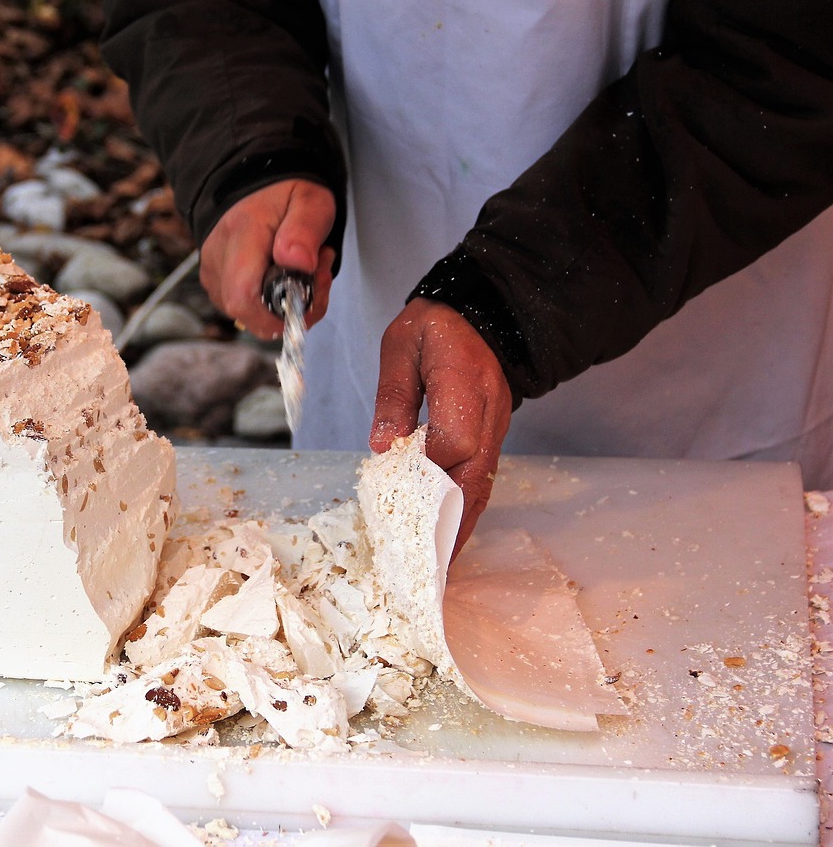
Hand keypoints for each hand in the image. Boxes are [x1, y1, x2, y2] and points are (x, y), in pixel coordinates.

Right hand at [199, 179, 336, 337]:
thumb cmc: (285, 193)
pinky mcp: (214, 281)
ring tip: (302, 270)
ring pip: (248, 315)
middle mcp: (218, 256)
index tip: (309, 296)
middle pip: (247, 312)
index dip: (277, 315)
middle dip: (289, 309)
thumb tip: (297, 263)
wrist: (253, 184)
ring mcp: (212, 271)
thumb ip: (305, 230)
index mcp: (242, 233)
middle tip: (315, 277)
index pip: (243, 296)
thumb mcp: (311, 201)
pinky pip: (244, 308)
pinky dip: (270, 302)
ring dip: (283, 305)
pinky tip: (283, 276)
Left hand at [370, 297, 512, 554]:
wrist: (483, 314)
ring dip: (461, 526)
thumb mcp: (402, 347)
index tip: (399, 496)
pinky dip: (465, 511)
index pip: (452, 442)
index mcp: (464, 384)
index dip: (427, 473)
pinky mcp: (491, 438)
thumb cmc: (436, 328)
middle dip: (451, 524)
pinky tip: (448, 535)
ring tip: (438, 564)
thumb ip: (394, 394)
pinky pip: (480, 480)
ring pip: (480, 486)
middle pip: (473, 479)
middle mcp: (488, 415)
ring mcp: (495, 430)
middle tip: (428, 566)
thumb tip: (383, 446)